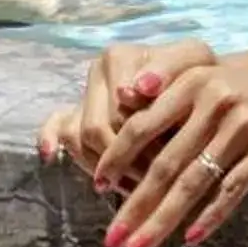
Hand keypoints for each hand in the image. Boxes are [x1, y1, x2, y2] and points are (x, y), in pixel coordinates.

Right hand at [39, 38, 212, 171]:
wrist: (198, 82)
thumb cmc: (198, 73)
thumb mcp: (194, 60)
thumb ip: (167, 68)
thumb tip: (128, 92)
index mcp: (118, 57)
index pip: (119, 112)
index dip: (143, 143)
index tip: (167, 164)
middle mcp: (95, 73)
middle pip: (98, 129)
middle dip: (127, 162)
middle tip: (155, 186)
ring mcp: (84, 94)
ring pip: (80, 138)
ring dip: (105, 168)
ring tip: (135, 189)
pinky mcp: (75, 112)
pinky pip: (55, 125)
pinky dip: (49, 139)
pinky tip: (50, 156)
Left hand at [69, 51, 247, 246]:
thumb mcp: (209, 82)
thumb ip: (168, 96)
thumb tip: (121, 111)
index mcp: (192, 80)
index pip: (143, 124)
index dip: (117, 157)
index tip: (97, 186)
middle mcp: (215, 98)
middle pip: (165, 162)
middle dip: (134, 204)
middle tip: (111, 238)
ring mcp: (244, 123)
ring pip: (194, 182)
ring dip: (162, 220)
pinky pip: (232, 189)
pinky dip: (210, 217)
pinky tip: (189, 239)